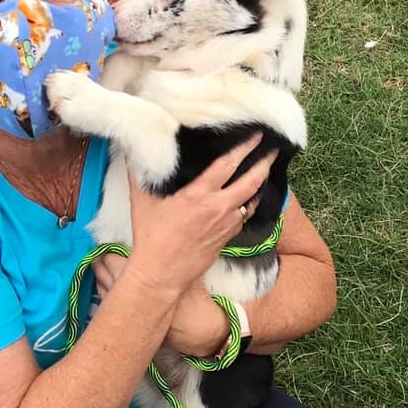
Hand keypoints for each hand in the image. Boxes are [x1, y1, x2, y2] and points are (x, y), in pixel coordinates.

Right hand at [121, 134, 276, 298]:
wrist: (162, 273)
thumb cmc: (151, 236)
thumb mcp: (141, 200)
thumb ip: (138, 172)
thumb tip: (134, 150)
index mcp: (199, 194)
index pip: (228, 164)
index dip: (244, 147)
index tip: (256, 135)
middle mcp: (218, 207)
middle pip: (251, 181)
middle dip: (264, 162)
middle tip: (273, 149)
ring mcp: (226, 224)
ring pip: (252, 199)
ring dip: (261, 182)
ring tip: (267, 168)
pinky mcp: (228, 237)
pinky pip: (245, 215)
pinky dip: (251, 202)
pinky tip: (250, 196)